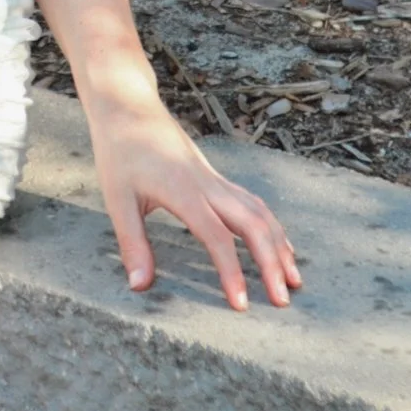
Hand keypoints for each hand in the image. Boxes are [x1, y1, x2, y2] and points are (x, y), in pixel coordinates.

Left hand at [88, 97, 302, 310]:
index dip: (232, 272)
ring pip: (259, 211)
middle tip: (283, 301)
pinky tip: (278, 244)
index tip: (242, 305)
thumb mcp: (117, 198)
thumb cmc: (120, 151)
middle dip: (271, 263)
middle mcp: (207, 184)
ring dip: (278, 245)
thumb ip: (131, 242)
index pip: (217, 236)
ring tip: (294, 279)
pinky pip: (252, 201)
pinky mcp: (215, 176)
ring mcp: (214, 178)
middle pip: (252, 223)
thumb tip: (139, 287)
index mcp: (184, 191)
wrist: (128, 105)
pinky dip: (270, 225)